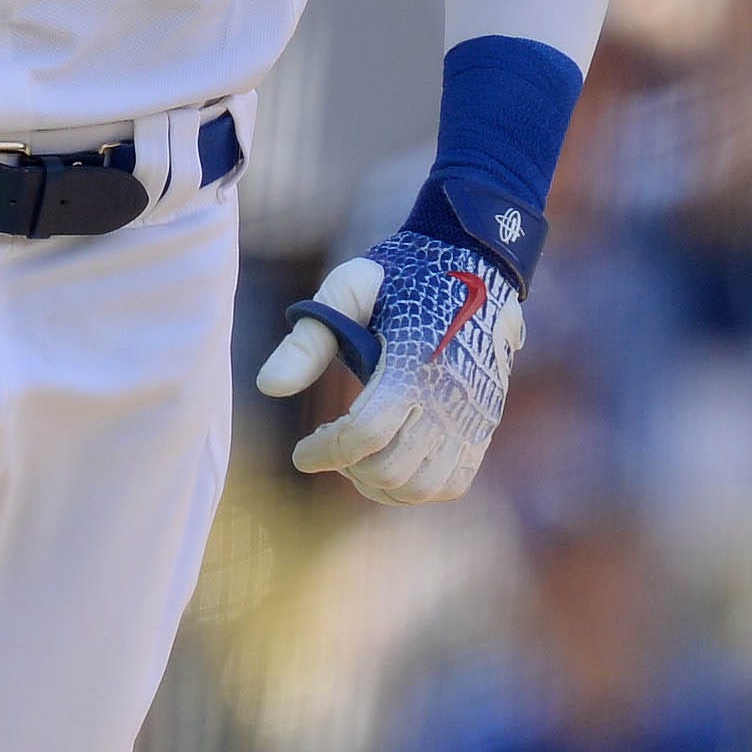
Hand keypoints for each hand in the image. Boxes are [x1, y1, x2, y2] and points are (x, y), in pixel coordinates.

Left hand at [257, 228, 523, 504]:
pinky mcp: (484, 423)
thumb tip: (267, 388)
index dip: (325, 452)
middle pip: (393, 469)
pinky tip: (391, 465)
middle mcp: (448, 397)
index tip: (300, 454)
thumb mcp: (348, 288)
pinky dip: (419, 487)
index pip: (365, 434)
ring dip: (383, 486)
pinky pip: (455, 482)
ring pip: (425, 487)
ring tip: (356, 462)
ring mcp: (472, 415)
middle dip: (350, 469)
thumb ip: (308, 340)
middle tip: (329, 449)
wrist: (475, 265)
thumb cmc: (400, 276)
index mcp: (412, 364)